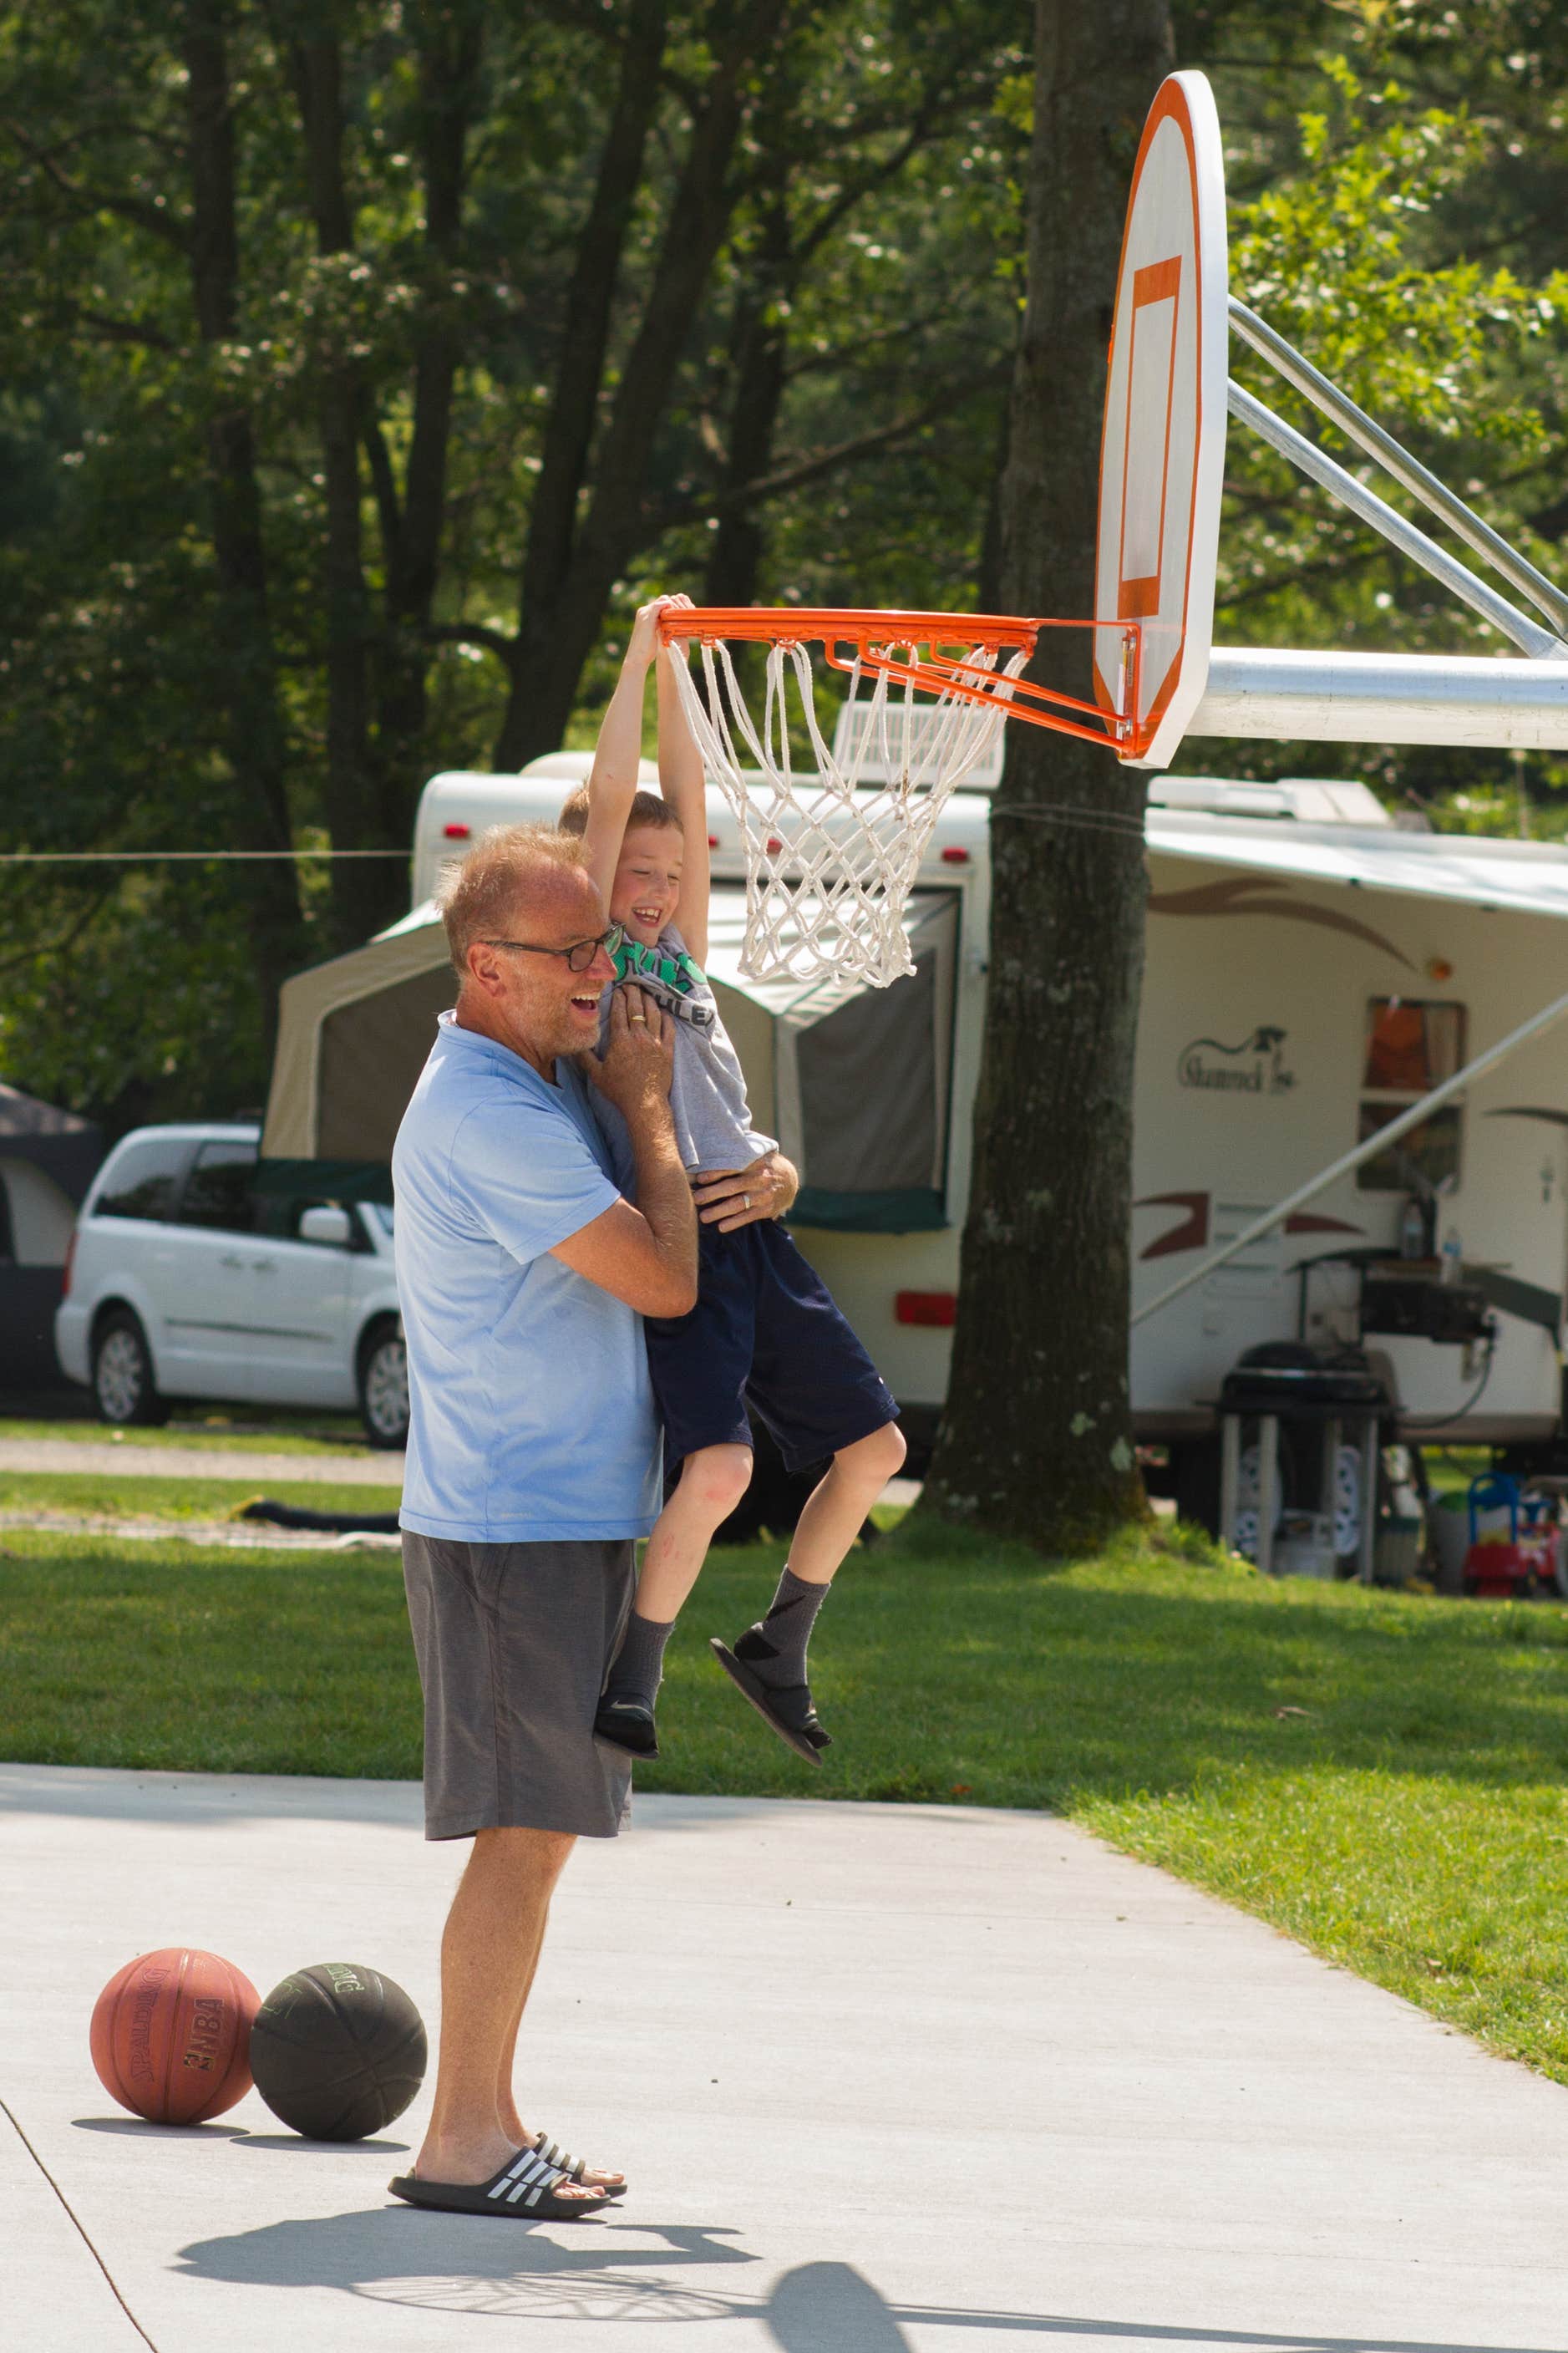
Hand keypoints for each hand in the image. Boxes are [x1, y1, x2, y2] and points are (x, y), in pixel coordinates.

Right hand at [588, 987, 674, 1118]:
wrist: (644, 1104)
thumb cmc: (619, 1090)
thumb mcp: (597, 1075)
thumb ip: (585, 1058)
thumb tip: (574, 1046)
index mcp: (620, 1040)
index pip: (619, 1012)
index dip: (618, 998)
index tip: (617, 989)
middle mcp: (639, 1037)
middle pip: (636, 1008)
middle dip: (633, 993)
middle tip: (631, 984)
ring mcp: (655, 1042)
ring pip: (654, 1014)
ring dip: (649, 1000)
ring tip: (645, 993)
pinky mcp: (668, 1050)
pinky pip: (669, 1028)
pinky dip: (666, 1017)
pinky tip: (664, 1011)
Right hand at [626, 592, 691, 671]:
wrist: (637, 657)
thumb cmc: (645, 652)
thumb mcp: (653, 636)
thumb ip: (659, 628)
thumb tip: (668, 628)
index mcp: (643, 615)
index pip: (660, 605)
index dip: (671, 608)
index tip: (680, 616)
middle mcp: (643, 611)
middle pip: (662, 600)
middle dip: (674, 606)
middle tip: (684, 615)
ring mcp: (645, 612)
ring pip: (664, 600)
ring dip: (675, 606)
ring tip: (683, 616)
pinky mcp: (649, 616)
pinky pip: (664, 604)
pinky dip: (673, 607)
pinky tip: (679, 617)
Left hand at [693, 1150, 797, 1231]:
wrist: (790, 1181)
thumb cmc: (762, 1166)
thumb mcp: (754, 1156)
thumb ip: (737, 1156)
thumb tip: (707, 1156)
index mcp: (753, 1163)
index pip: (733, 1167)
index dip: (716, 1173)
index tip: (700, 1178)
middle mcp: (758, 1178)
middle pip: (733, 1186)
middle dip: (713, 1193)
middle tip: (696, 1199)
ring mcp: (763, 1195)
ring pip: (739, 1203)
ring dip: (720, 1211)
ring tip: (704, 1217)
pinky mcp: (766, 1209)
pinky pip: (749, 1217)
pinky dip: (735, 1222)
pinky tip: (721, 1227)